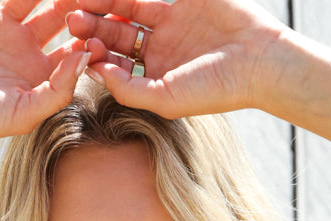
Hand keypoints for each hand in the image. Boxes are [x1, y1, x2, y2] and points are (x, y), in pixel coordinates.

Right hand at [0, 0, 89, 148]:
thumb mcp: (24, 114)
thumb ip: (59, 90)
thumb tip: (86, 57)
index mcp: (40, 70)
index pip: (75, 45)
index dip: (93, 34)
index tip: (113, 22)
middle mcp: (24, 43)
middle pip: (59, 12)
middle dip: (76, 2)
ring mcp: (0, 23)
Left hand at [65, 0, 286, 117]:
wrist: (258, 60)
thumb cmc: (215, 89)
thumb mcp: (166, 99)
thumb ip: (128, 89)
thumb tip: (94, 73)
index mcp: (152, 80)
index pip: (114, 67)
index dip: (94, 58)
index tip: (77, 51)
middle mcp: (157, 53)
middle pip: (115, 37)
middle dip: (93, 29)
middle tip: (72, 21)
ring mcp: (168, 26)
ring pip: (126, 12)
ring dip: (104, 6)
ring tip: (83, 1)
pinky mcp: (180, 3)